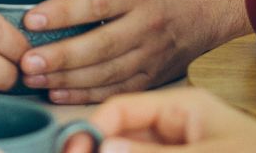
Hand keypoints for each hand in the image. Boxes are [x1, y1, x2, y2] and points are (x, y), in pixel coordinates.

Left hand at [18, 0, 222, 103]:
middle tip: (25, 61)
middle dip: (61, 56)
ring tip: (31, 78)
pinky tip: (55, 92)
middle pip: (101, 45)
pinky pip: (114, 90)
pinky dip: (84, 96)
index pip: (97, 3)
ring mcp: (149, 56)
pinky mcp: (148, 79)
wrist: (197, 13)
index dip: (63, 12)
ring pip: (106, 73)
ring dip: (66, 79)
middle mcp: (146, 25)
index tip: (29, 19)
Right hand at [87, 88, 255, 151]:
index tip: (71, 149)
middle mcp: (178, 127)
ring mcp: (184, 146)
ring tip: (87, 149)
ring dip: (115, 149)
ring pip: (134, 148)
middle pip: (123, 136)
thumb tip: (103, 147)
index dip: (92, 129)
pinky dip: (134, 152)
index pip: (121, 108)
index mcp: (182, 107)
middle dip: (99, 145)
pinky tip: (116, 152)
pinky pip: (153, 152)